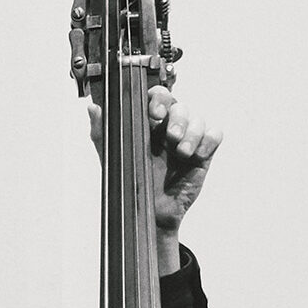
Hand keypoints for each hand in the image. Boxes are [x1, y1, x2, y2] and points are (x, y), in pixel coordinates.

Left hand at [87, 85, 221, 270]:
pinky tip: (197, 154)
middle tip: (169, 135)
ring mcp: (187, 139)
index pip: (158, 97)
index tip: (154, 114)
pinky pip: (214, 135)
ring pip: (198, 119)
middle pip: (180, 106)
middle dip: (177, 118)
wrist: (148, 211)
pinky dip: (208, 140)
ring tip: (181, 151)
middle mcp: (169, 127)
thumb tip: (93, 107)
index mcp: (148, 123)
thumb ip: (101, 131)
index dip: (159, 99)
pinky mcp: (203, 153)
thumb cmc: (130, 181)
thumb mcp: (112, 155)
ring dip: (192, 132)